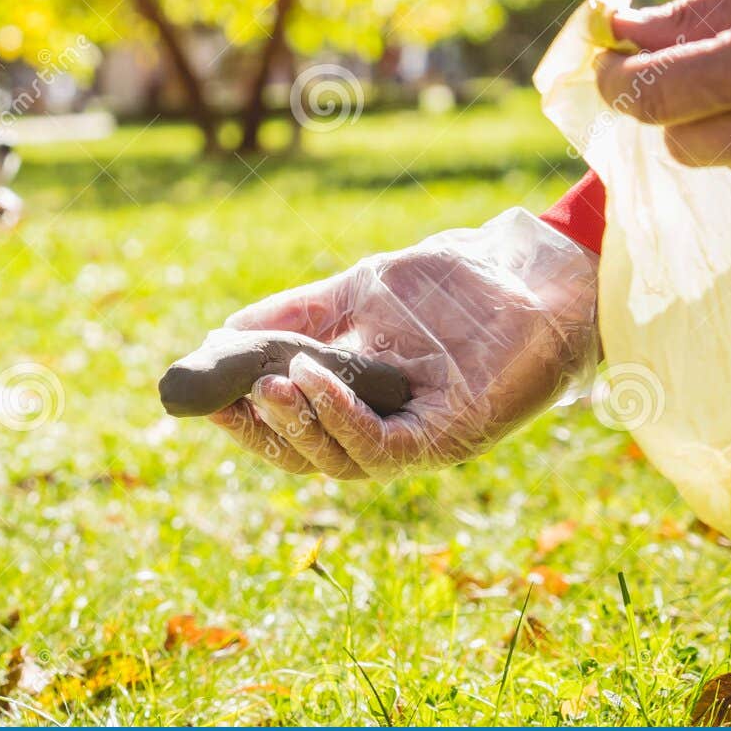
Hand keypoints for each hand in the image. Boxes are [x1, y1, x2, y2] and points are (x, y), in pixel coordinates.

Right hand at [208, 210, 598, 479]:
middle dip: (263, 430)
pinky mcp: (450, 437)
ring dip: (297, 425)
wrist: (529, 270)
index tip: (200, 393)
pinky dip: (341, 417)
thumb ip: (295, 317)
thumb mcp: (357, 294)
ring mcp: (418, 439)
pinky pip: (383, 446)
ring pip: (339, 460)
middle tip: (230, 392)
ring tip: (265, 385)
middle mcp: (386, 432)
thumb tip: (221, 335)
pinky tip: (311, 379)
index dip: (244, 420)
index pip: (290, 430)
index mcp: (359, 405)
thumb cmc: (451, 284)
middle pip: (307, 456)